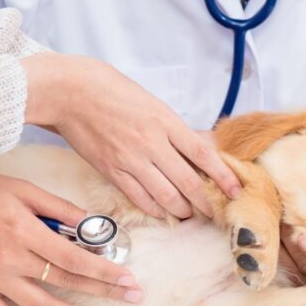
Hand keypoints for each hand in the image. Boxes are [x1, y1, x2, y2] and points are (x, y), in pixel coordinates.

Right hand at [0, 173, 141, 305]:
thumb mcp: (23, 188)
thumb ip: (59, 208)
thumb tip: (92, 224)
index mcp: (24, 231)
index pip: (75, 258)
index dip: (105, 271)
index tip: (128, 279)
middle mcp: (10, 259)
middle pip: (65, 282)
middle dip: (103, 293)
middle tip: (132, 299)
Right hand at [21, 53, 241, 218]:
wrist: (70, 92)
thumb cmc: (111, 90)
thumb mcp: (152, 102)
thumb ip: (176, 128)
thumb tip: (203, 145)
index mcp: (165, 121)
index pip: (203, 154)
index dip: (223, 176)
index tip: (236, 189)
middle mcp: (152, 142)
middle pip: (188, 181)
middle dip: (205, 201)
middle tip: (215, 212)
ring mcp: (131, 159)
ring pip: (165, 195)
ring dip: (182, 209)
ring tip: (190, 215)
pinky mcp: (112, 170)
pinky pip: (139, 197)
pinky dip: (155, 209)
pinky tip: (164, 214)